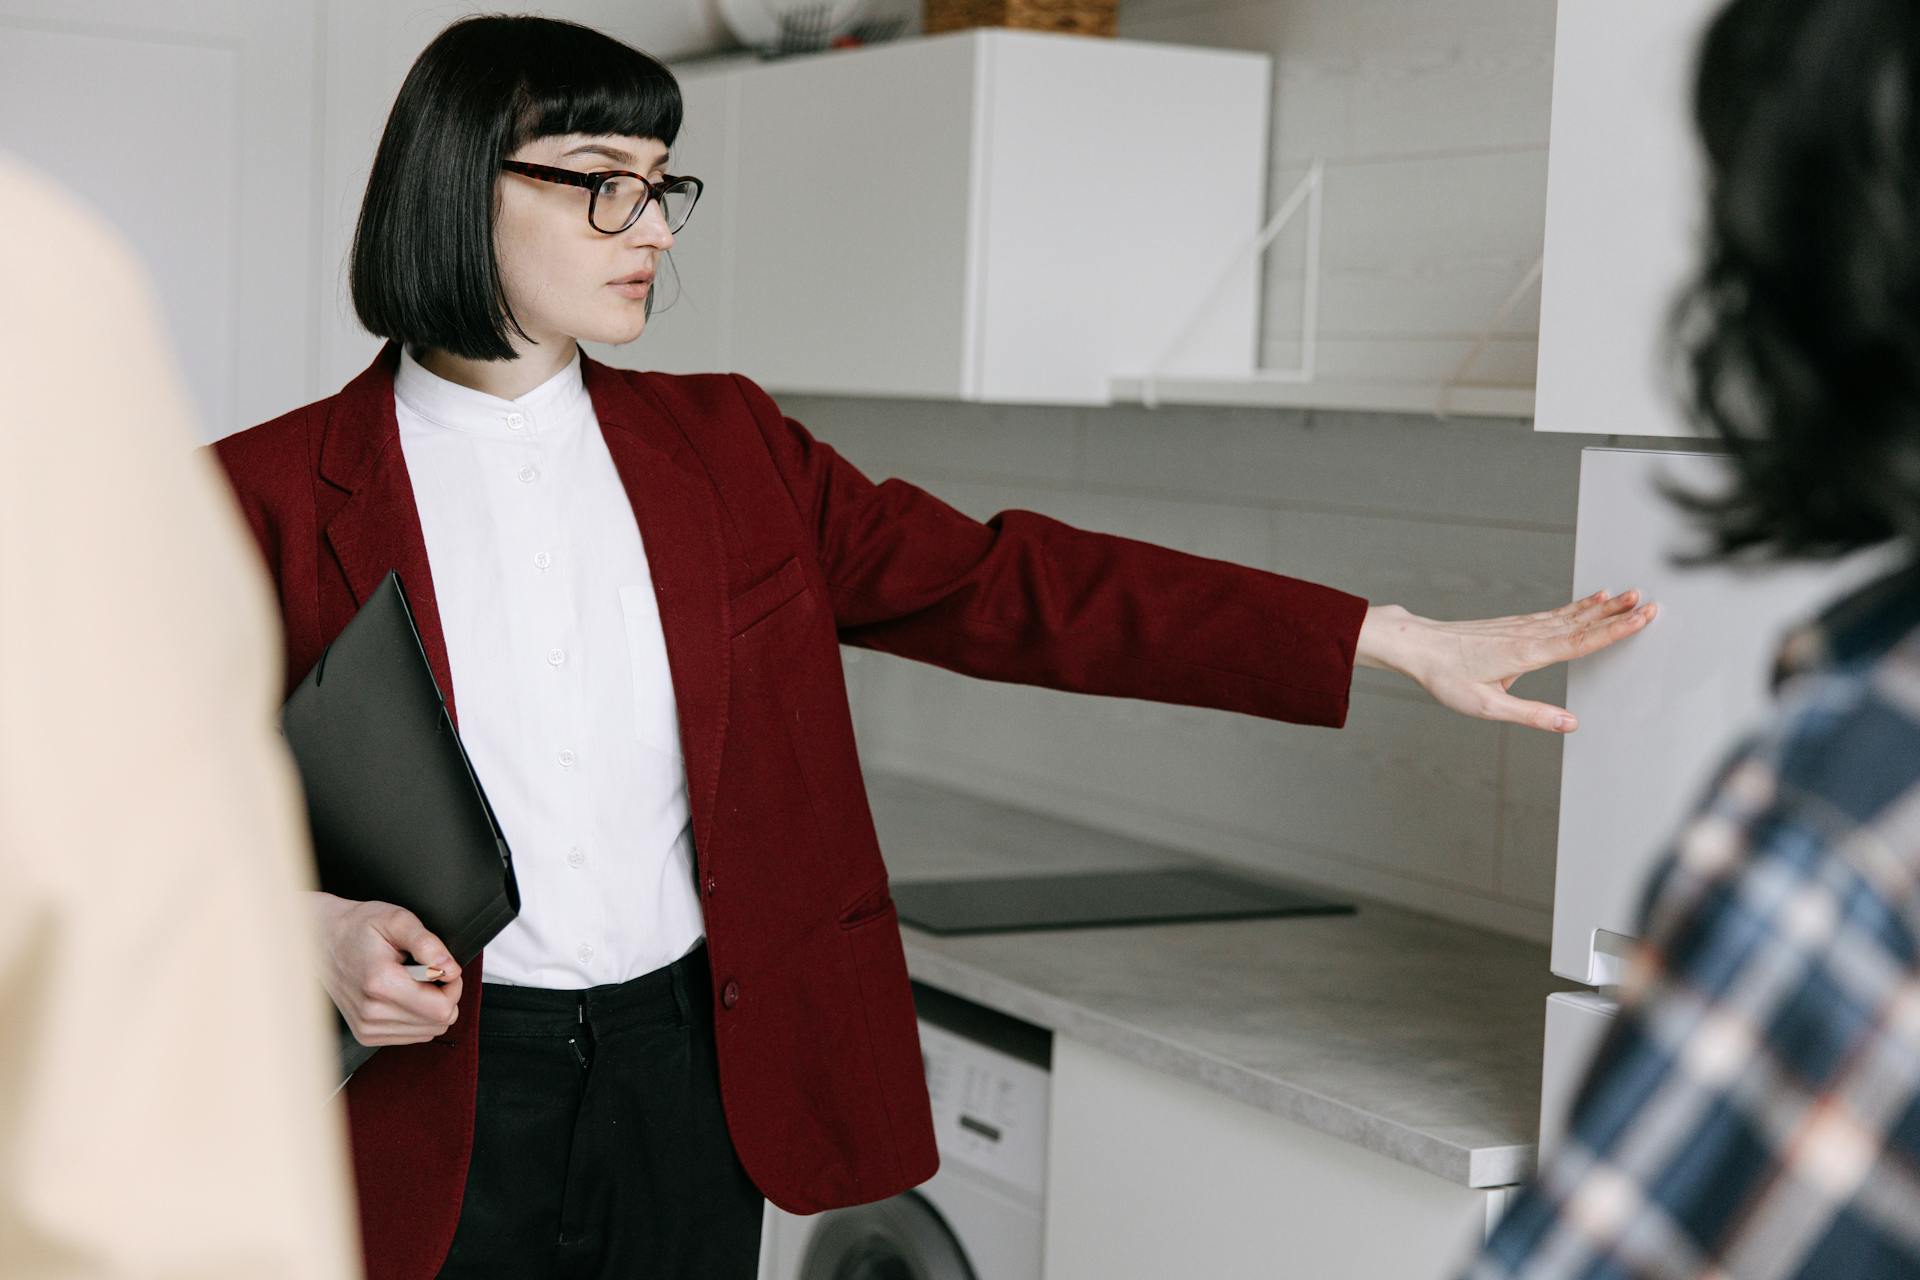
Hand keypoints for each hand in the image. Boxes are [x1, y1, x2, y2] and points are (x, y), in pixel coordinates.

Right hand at [308, 891, 462, 1045]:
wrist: (322, 940)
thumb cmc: (359, 927)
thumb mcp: (398, 920)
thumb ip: (428, 945)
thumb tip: (451, 970)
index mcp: (380, 983)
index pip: (441, 1009)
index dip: (453, 987)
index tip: (443, 968)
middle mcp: (371, 1012)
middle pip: (437, 1024)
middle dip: (444, 996)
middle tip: (428, 972)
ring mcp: (366, 1027)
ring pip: (427, 1032)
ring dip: (430, 1007)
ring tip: (411, 981)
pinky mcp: (366, 1035)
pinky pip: (411, 1036)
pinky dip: (416, 1016)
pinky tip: (401, 994)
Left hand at [1354, 588, 1657, 732]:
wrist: (1418, 646)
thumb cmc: (1446, 676)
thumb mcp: (1486, 706)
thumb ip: (1531, 715)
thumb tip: (1570, 724)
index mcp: (1526, 654)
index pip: (1580, 641)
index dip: (1614, 630)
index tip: (1642, 618)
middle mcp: (1528, 635)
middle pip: (1581, 623)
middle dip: (1617, 613)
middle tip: (1649, 601)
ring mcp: (1521, 627)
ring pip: (1570, 615)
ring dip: (1602, 606)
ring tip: (1630, 595)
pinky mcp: (1514, 625)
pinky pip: (1555, 613)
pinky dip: (1578, 606)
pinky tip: (1591, 600)